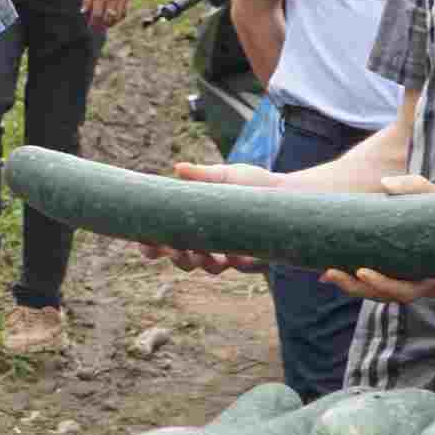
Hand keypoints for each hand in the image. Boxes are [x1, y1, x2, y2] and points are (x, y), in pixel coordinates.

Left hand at [82, 0, 133, 30]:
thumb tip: (83, 12)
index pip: (96, 14)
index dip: (93, 23)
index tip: (90, 27)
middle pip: (107, 18)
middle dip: (101, 26)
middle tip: (97, 30)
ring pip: (116, 17)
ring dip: (110, 24)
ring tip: (105, 26)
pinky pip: (124, 13)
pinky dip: (119, 18)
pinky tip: (114, 20)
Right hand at [131, 160, 276, 273]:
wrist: (289, 194)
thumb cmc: (256, 184)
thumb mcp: (227, 177)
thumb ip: (202, 175)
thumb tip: (178, 168)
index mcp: (197, 221)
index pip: (166, 237)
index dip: (151, 243)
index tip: (145, 241)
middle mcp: (209, 240)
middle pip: (179, 258)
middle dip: (172, 256)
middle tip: (171, 249)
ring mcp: (227, 252)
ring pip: (202, 266)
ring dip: (195, 262)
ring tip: (196, 253)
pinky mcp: (248, 258)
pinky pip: (231, 266)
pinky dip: (224, 262)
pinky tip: (224, 256)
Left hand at [320, 173, 434, 303]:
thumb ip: (419, 189)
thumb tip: (384, 183)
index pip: (408, 290)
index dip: (383, 285)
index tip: (362, 270)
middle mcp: (423, 281)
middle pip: (386, 295)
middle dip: (356, 288)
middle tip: (330, 272)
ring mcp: (412, 277)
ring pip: (378, 292)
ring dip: (351, 286)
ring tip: (327, 272)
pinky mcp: (401, 269)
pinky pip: (377, 279)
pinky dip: (355, 277)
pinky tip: (329, 270)